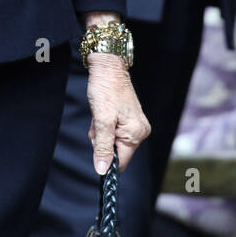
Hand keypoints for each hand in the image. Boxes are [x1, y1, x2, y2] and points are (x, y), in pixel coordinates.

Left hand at [85, 54, 150, 173]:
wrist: (108, 66)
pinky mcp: (129, 118)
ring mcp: (135, 124)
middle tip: (97, 122)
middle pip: (115, 150)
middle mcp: (140, 131)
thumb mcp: (101, 120)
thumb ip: (102, 146)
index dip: (105, 157)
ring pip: (112, 140)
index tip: (96, 142)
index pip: (120, 161)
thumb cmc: (105, 89)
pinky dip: (104, 125)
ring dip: (101, 131)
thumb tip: (102, 170)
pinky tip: (102, 112)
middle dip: (101, 140)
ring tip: (99, 114)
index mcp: (136, 133)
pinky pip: (114, 130)